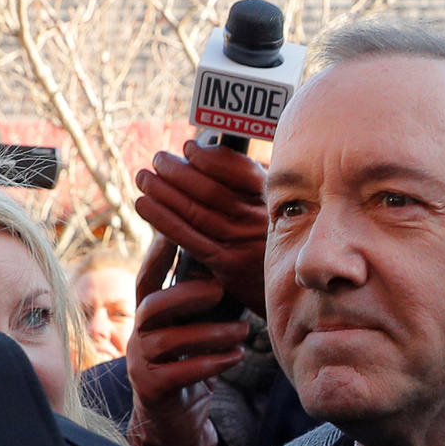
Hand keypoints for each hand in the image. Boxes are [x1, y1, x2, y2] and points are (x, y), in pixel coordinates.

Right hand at [125, 235, 249, 445]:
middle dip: (186, 293)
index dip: (158, 255)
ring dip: (212, 334)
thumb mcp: (196, 330)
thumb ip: (207, 303)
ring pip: (171, 340)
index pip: (147, 278)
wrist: (176, 421)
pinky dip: (212, 363)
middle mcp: (139, 336)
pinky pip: (180, 372)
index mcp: (148, 316)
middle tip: (220, 289)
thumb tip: (236, 264)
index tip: (174, 231)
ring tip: (244, 333)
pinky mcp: (154, 390)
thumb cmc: (191, 365)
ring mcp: (141, 364)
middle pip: (152, 305)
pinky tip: (236, 357)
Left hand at [135, 140, 268, 316]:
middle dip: (179, 170)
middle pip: (211, 188)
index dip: (209, 157)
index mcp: (275, 201)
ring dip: (163, 191)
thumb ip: (256, 186)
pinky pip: (190, 239)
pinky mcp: (228, 266)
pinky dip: (163, 219)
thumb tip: (215, 155)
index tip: (190, 148)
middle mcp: (260, 220)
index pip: (238, 169)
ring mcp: (244, 243)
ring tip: (144, 178)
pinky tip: (145, 205)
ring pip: (196, 211)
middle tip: (158, 159)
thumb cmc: (284, 249)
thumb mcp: (282, 211)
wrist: (300, 297)